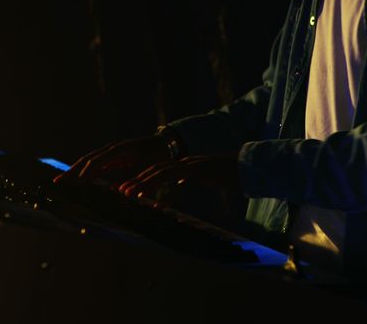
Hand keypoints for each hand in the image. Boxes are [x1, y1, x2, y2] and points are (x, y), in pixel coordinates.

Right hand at [53, 135, 171, 185]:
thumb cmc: (159, 156)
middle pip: (89, 159)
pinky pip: (96, 163)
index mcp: (122, 149)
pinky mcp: (113, 157)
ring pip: (90, 161)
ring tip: (62, 181)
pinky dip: (85, 171)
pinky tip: (77, 180)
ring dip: (76, 171)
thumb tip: (125, 193)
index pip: (99, 160)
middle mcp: (114, 149)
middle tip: (58, 182)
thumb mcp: (152, 168)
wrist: (165, 144)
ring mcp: (113, 152)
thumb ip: (140, 181)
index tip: (76, 181)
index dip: (87, 171)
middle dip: (73, 170)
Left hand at [118, 154, 239, 201]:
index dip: (141, 177)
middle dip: (136, 179)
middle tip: (120, 190)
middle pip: (154, 169)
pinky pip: (175, 179)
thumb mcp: (202, 178)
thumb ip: (187, 179)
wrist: (246, 167)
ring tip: (129, 194)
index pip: (157, 169)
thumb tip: (178, 184)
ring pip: (160, 172)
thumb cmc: (227, 174)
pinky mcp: (197, 171)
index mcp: (182, 164)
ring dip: (143, 183)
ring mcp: (190, 165)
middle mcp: (183, 162)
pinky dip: (163, 191)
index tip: (127, 187)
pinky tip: (155, 204)